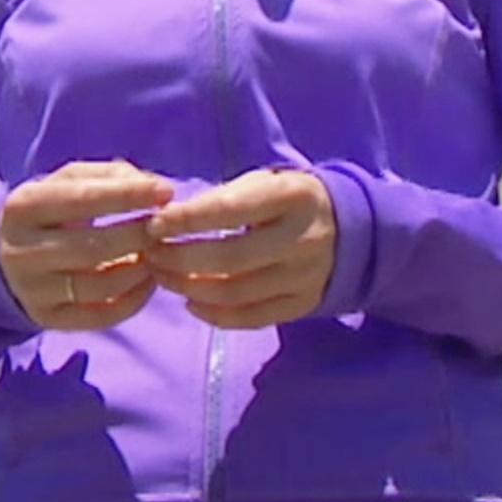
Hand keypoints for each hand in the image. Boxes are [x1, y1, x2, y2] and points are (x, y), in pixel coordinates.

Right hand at [0, 159, 177, 330]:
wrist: (2, 258)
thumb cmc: (50, 211)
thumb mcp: (66, 182)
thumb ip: (109, 176)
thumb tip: (155, 188)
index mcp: (24, 206)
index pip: (81, 199)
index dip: (127, 195)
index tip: (165, 192)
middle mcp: (22, 250)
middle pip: (92, 246)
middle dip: (138, 236)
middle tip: (164, 227)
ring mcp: (33, 289)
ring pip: (98, 285)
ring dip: (139, 270)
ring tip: (156, 254)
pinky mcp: (47, 319)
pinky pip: (99, 316)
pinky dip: (133, 300)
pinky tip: (147, 282)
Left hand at [145, 169, 336, 329]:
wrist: (350, 230)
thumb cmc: (287, 200)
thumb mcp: (264, 183)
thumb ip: (222, 198)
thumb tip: (168, 221)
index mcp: (293, 196)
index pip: (230, 210)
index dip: (187, 220)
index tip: (153, 224)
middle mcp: (302, 238)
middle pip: (230, 258)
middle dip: (180, 259)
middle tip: (151, 255)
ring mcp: (305, 276)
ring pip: (236, 292)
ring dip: (189, 288)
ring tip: (163, 276)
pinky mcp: (303, 304)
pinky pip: (252, 318)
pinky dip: (215, 315)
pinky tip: (191, 301)